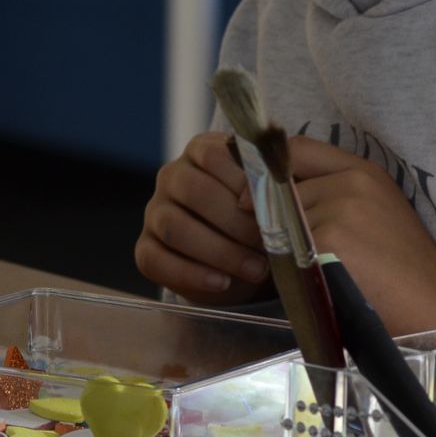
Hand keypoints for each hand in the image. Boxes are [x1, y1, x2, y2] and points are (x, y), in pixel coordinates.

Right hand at [136, 133, 271, 302]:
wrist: (250, 262)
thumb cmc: (269, 219)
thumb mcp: (283, 194)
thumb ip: (286, 179)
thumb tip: (287, 185)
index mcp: (204, 153)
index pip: (214, 155)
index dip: (244, 181)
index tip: (273, 206)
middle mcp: (174, 177)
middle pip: (193, 190)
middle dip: (237, 222)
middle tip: (270, 244)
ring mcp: (156, 212)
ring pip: (175, 227)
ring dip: (220, 251)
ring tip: (256, 269)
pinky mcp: (147, 248)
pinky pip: (156, 260)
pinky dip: (192, 274)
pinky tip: (223, 282)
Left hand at [268, 137, 435, 334]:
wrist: (432, 301)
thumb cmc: (404, 266)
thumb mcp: (377, 211)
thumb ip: (335, 192)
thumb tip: (269, 194)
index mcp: (365, 171)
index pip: (299, 149)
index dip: (272, 172)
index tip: (259, 195)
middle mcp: (351, 181)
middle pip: (283, 191)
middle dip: (279, 219)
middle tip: (300, 250)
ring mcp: (339, 209)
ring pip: (280, 222)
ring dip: (284, 245)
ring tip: (317, 268)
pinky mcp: (328, 239)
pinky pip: (284, 249)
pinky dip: (291, 267)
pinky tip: (317, 281)